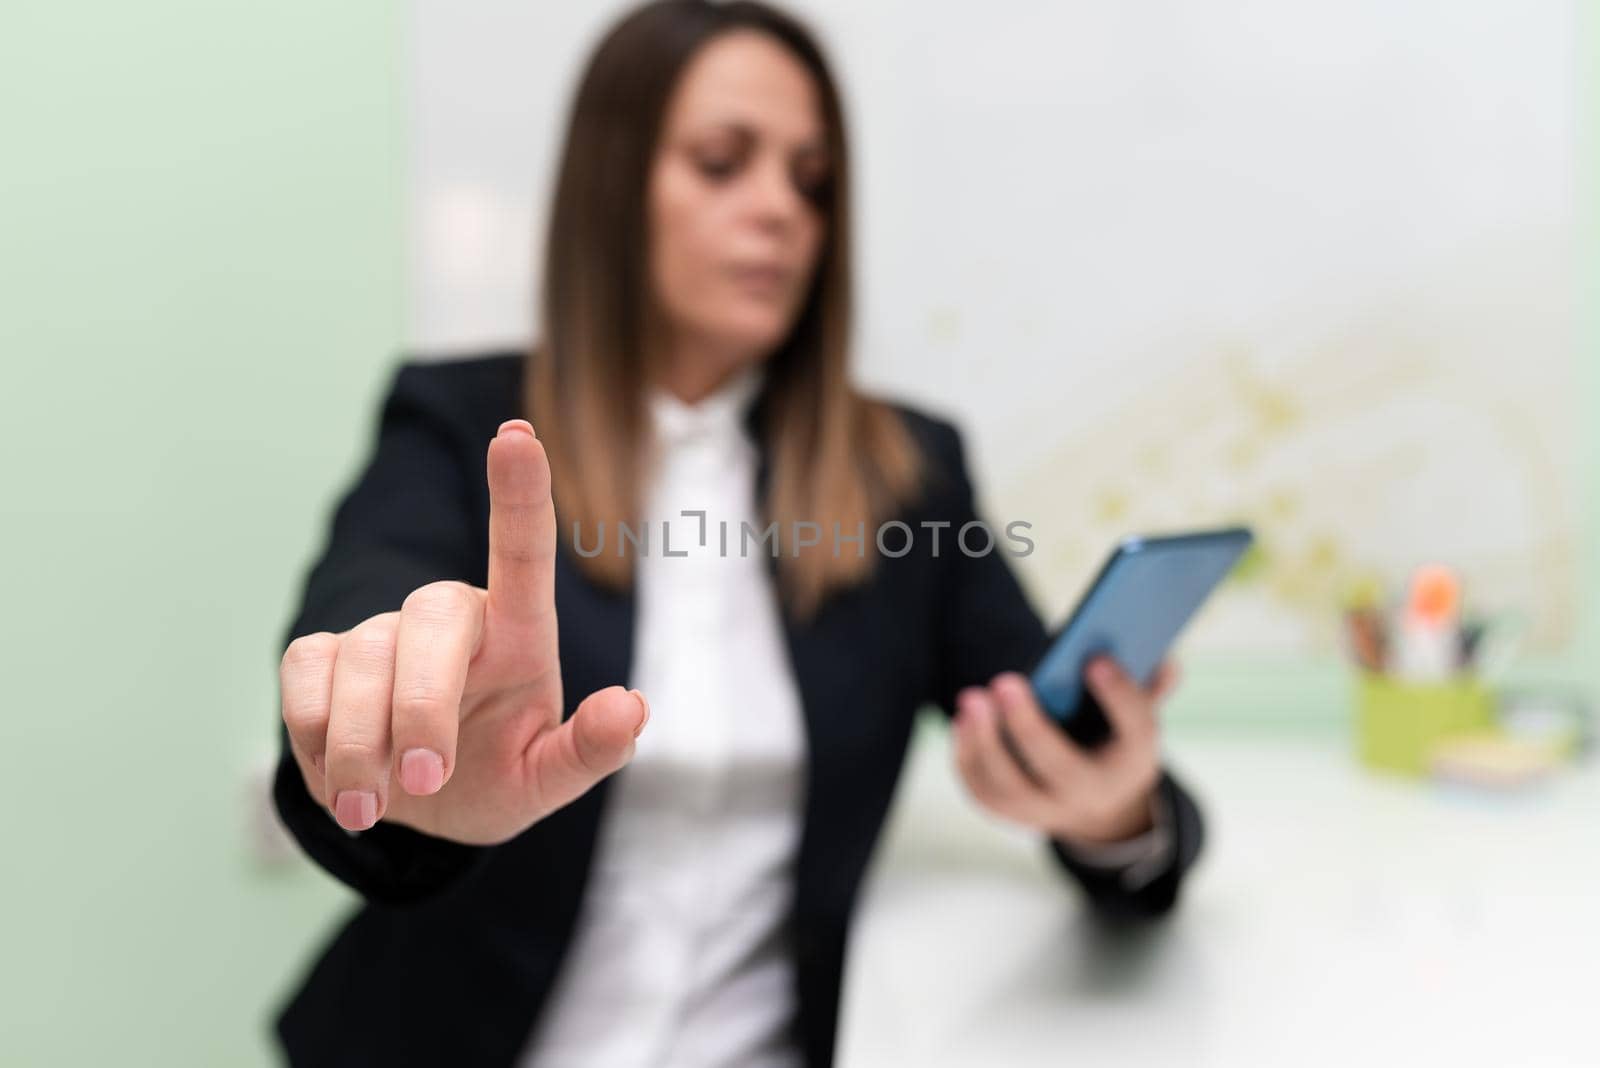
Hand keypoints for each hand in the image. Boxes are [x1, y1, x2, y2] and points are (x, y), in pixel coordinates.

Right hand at [278, 419, 648, 842]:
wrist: (413, 808)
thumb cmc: (494, 775)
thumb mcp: (546, 780)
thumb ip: (589, 750)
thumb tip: (632, 707)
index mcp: (518, 634)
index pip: (523, 551)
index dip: (519, 492)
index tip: (516, 437)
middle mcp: (450, 618)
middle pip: (430, 619)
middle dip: (421, 707)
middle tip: (425, 780)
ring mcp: (381, 632)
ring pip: (360, 660)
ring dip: (361, 745)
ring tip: (376, 806)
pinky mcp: (320, 655)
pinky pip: (305, 672)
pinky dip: (316, 734)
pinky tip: (342, 774)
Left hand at [952, 656, 1179, 845]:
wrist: (1099, 803)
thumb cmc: (1114, 740)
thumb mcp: (1138, 714)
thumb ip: (1147, 684)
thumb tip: (1161, 659)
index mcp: (1133, 761)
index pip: (1136, 730)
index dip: (1120, 695)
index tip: (1095, 660)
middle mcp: (1092, 795)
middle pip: (1060, 768)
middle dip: (1029, 726)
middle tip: (1005, 681)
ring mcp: (1049, 812)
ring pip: (1011, 788)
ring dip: (985, 744)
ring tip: (972, 699)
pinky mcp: (1014, 815)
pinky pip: (984, 794)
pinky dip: (968, 759)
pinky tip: (963, 720)